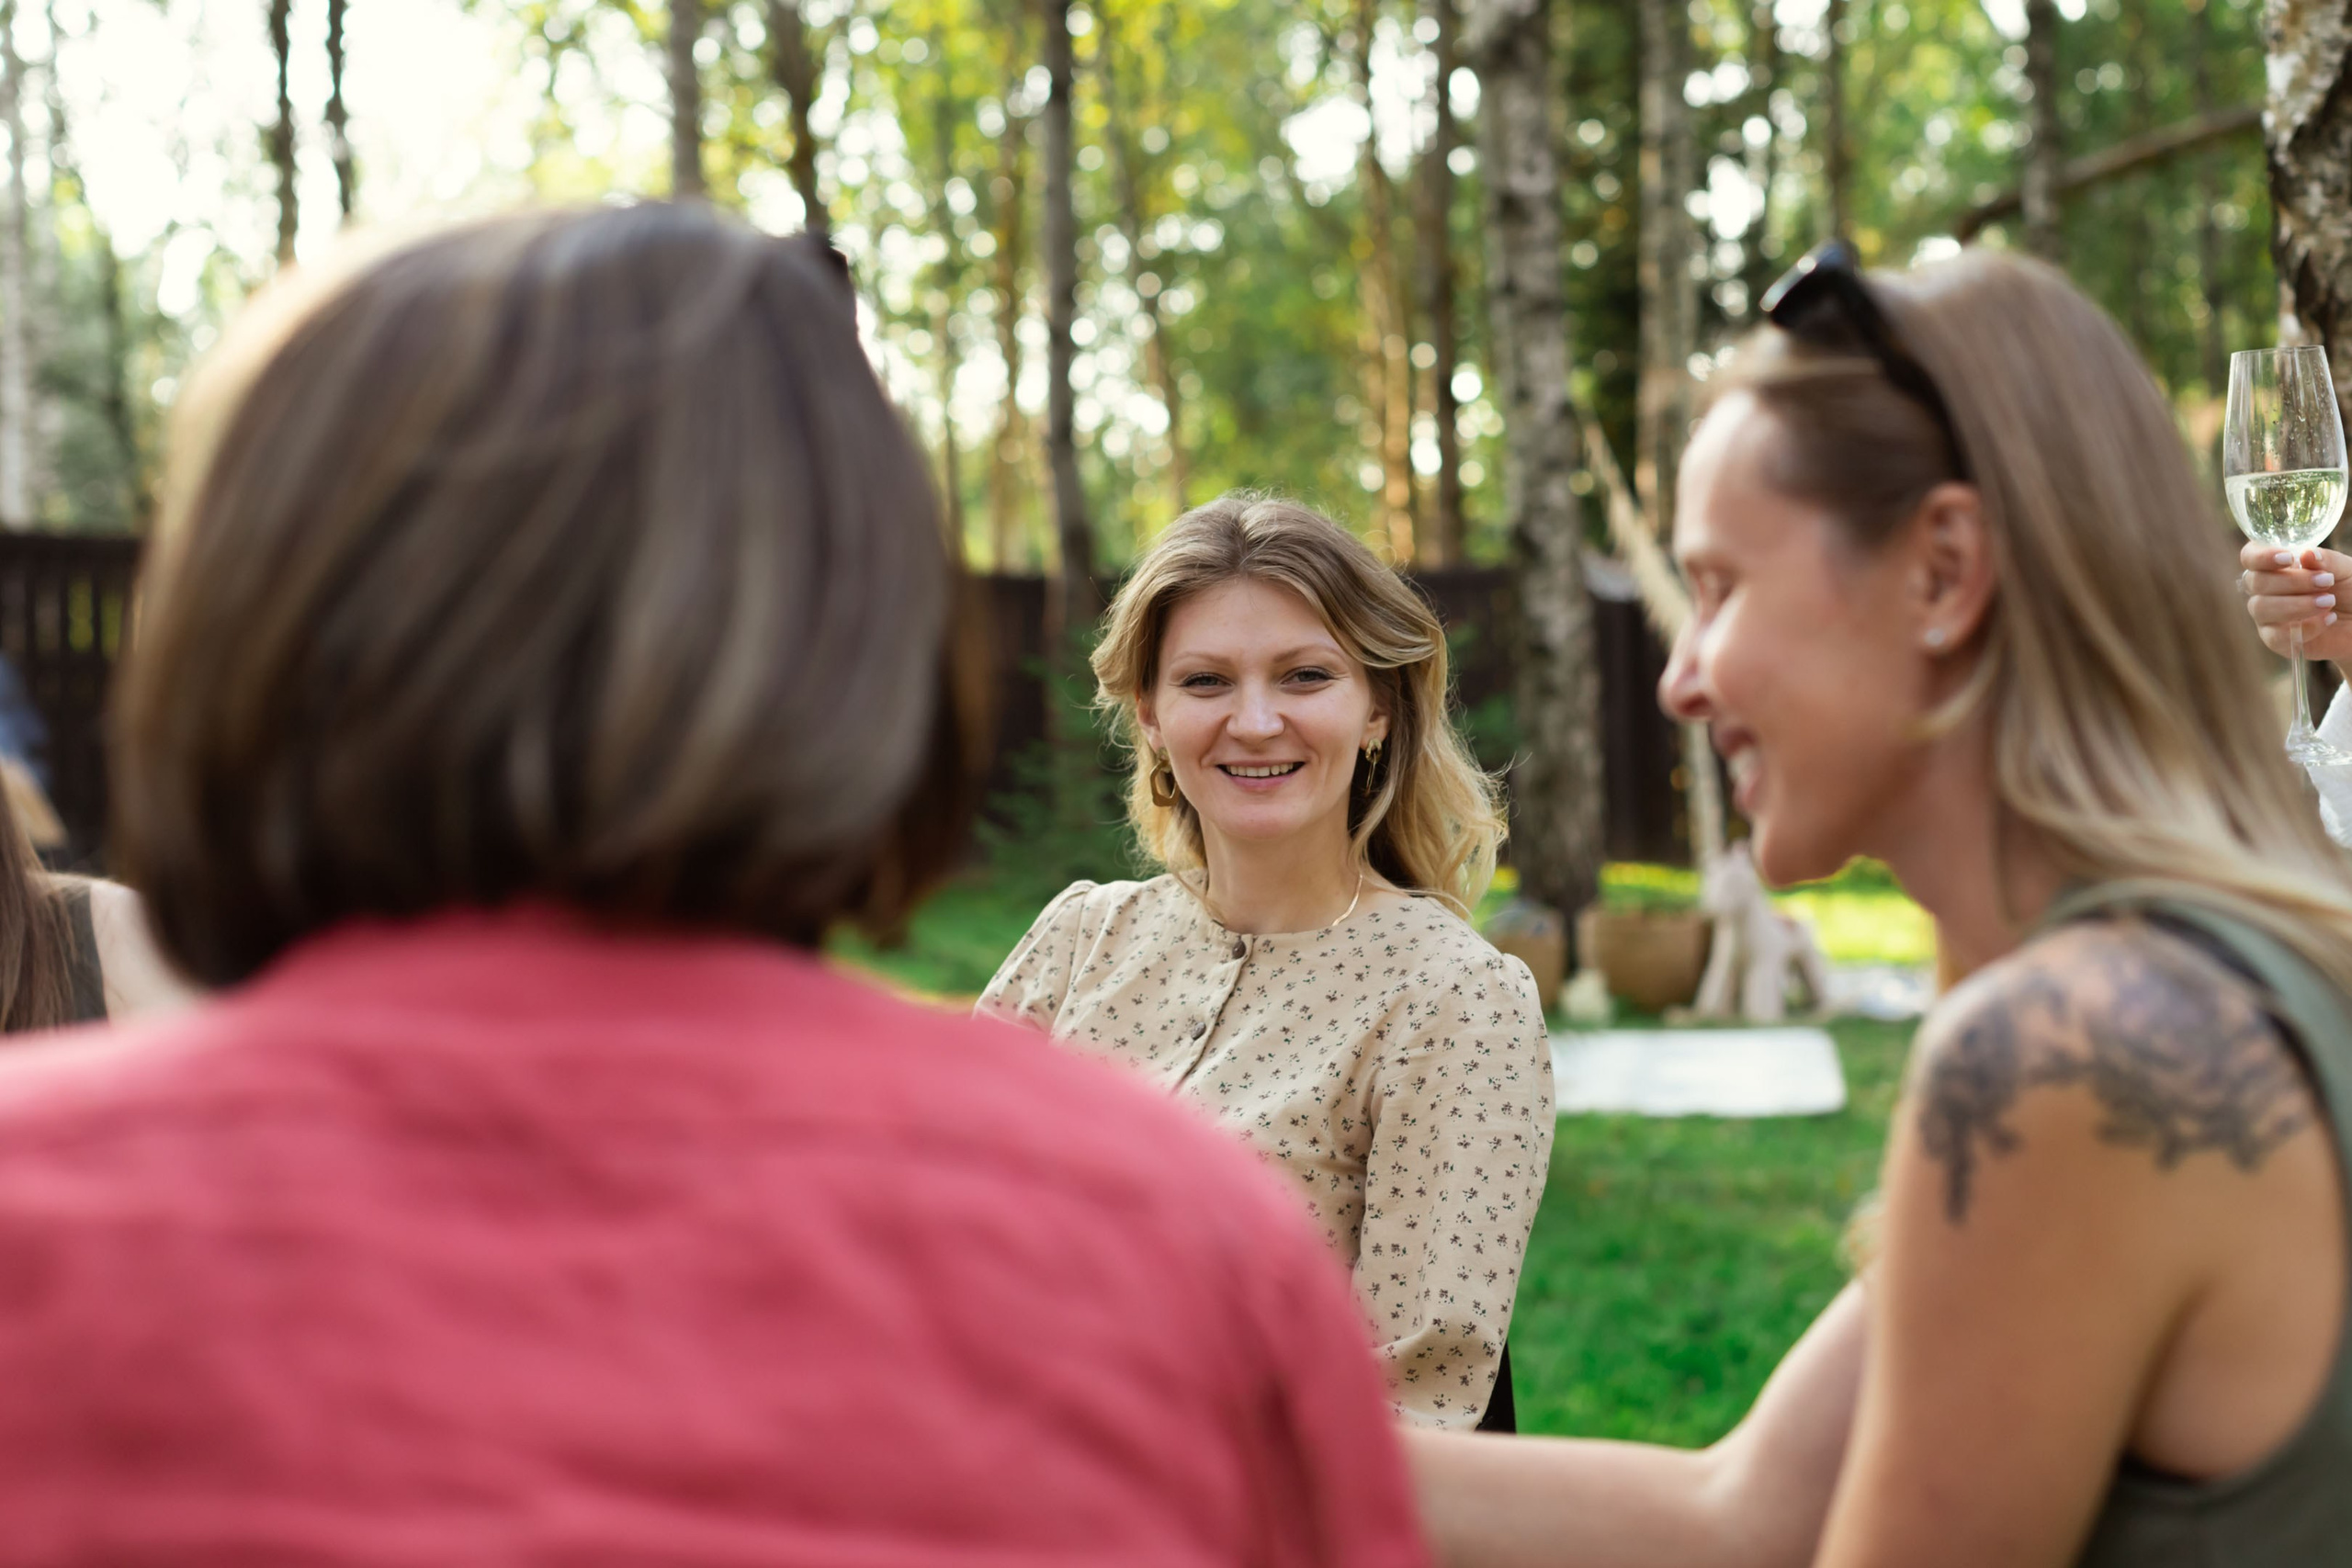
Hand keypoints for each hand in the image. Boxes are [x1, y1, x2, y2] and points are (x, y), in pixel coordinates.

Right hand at [2239, 541, 2351, 663]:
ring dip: (2297, 604)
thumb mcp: (2346, 570)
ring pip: (2260, 608)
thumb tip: (2306, 554)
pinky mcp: (2276, 641)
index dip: (2261, 557)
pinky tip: (2328, 619)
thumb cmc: (2350, 590)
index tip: (2288, 559)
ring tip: (2329, 602)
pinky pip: (2276, 636)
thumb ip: (2327, 560)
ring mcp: (2267, 616)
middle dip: (2292, 581)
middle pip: (2255, 582)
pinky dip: (2306, 627)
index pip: (2250, 556)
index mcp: (2276, 566)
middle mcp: (2265, 590)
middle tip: (2327, 581)